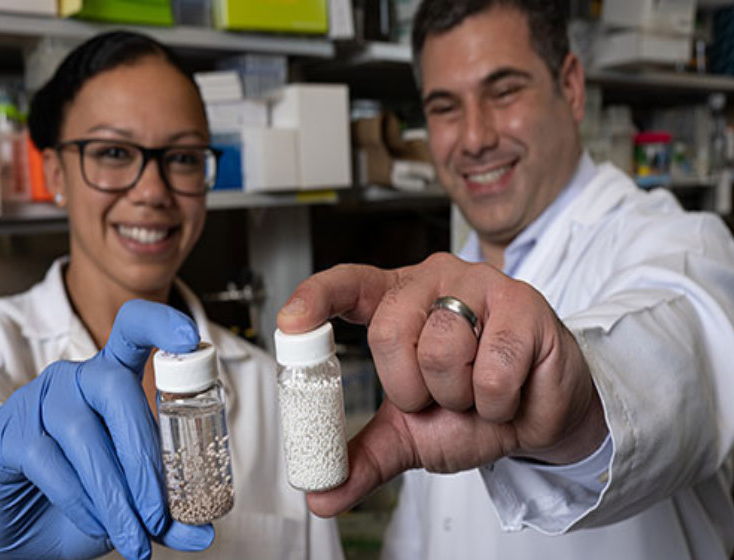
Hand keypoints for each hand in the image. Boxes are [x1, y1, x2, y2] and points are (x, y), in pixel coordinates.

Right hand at [0, 300, 214, 559]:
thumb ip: (166, 514)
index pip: (133, 329)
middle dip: (144, 456)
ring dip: (113, 491)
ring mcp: (38, 401)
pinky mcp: (6, 433)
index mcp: (113, 377)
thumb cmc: (83, 496)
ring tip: (132, 533)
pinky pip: (47, 459)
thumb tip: (205, 533)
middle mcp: (76, 378)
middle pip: (116, 388)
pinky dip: (78, 498)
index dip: (159, 324)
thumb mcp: (131, 504)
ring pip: (83, 432)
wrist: (17, 527)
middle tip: (159, 512)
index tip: (188, 338)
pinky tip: (96, 524)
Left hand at [277, 253, 606, 516]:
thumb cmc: (471, 409)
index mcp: (396, 300)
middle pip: (388, 331)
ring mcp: (480, 285)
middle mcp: (433, 282)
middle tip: (438, 398)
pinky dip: (497, 403)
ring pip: (442, 350)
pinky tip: (509, 394)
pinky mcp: (524, 305)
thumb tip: (320, 495)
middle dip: (410, 389)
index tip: (291, 325)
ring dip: (459, 397)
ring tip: (478, 393)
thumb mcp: (410, 433)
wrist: (537, 415)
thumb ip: (364, 455)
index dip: (315, 299)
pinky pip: (494, 369)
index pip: (347, 284)